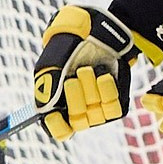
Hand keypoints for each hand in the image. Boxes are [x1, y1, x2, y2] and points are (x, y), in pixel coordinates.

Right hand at [31, 4, 137, 141]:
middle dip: (74, 99)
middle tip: (72, 79)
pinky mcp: (115, 101)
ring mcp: (97, 107)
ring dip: (90, 91)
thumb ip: (46, 92)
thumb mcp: (50, 67)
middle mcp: (77, 110)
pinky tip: (102, 75)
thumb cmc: (67, 49)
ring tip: (88, 70)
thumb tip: (47, 113)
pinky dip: (106, 91)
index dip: (56, 126)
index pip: (58, 130)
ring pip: (95, 116)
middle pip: (76, 122)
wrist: (94, 33)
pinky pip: (112, 108)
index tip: (54, 113)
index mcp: (57, 105)